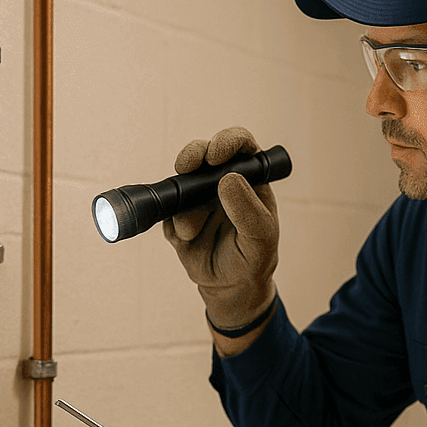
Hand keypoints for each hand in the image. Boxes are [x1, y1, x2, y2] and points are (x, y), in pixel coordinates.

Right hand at [163, 127, 279, 329]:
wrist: (231, 286)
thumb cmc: (253, 256)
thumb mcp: (260, 236)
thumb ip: (248, 209)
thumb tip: (227, 178)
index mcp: (248, 178)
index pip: (239, 145)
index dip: (227, 141)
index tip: (216, 154)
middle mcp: (221, 181)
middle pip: (203, 152)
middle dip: (192, 154)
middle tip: (187, 167)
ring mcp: (197, 197)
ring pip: (181, 180)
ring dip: (182, 202)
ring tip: (191, 230)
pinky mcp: (177, 215)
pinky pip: (166, 210)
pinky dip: (173, 223)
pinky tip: (186, 238)